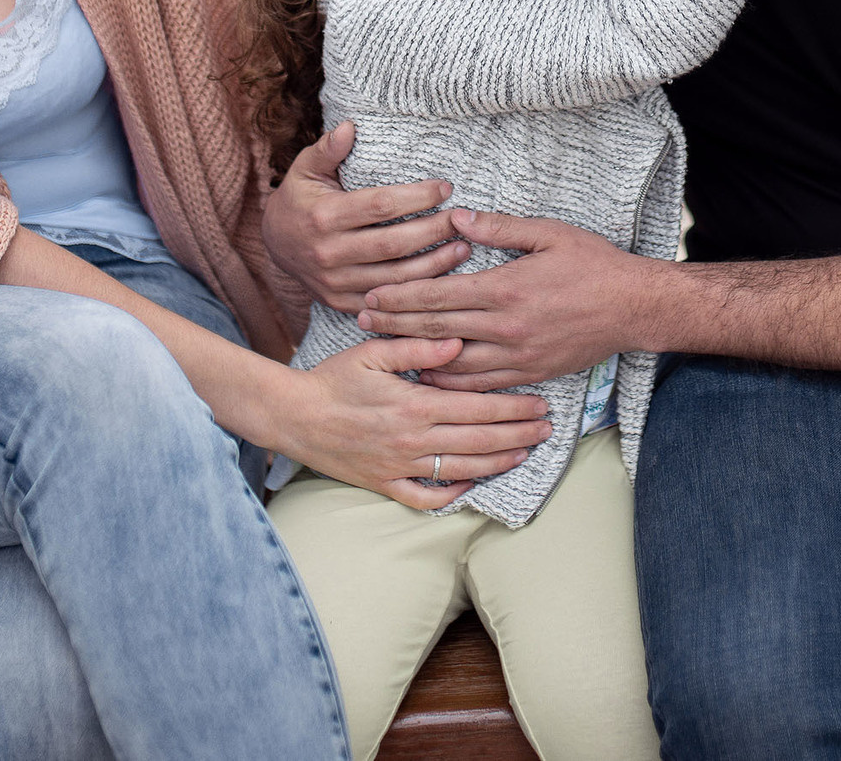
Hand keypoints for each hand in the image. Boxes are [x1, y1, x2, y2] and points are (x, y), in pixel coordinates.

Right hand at [262, 122, 469, 312]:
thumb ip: (328, 149)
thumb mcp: (305, 169)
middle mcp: (328, 253)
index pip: (380, 205)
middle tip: (462, 218)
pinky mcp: (341, 303)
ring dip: (434, 265)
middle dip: (434, 230)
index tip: (445, 187)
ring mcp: (334, 283)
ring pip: (394, 278)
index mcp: (324, 216)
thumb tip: (350, 126)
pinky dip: (415, 292)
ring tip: (464, 247)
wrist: (274, 246)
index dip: (416, 196)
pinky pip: (386, 301)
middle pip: (393, 244)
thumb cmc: (300, 199)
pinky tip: (441, 277)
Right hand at [279, 336, 553, 510]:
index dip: (514, 408)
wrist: (293, 416)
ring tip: (524, 454)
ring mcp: (399, 466)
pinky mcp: (384, 484)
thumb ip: (417, 348)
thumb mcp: (372, 351)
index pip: (478, 408)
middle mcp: (412, 440)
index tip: (540, 405)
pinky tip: (471, 482)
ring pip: (461, 469)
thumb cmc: (333, 378)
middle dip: (518, 435)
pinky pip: (425, 498)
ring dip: (498, 463)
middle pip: (479, 440)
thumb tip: (458, 343)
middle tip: (547, 430)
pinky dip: (452, 494)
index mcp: (414, 404)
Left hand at [357, 208, 658, 390]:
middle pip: (435, 328)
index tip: (372, 294)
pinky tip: (430, 374)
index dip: (399, 296)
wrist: (634, 308)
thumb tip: (455, 218)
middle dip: (394, 323)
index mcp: (505, 289)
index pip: (437, 295)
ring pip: (451, 364)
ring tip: (385, 349)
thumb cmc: (593, 264)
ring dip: (414, 355)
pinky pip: (479, 385)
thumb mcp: (547, 233)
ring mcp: (516, 356)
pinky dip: (449, 381)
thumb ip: (498, 228)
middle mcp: (505, 328)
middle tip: (361, 319)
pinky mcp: (529, 374)